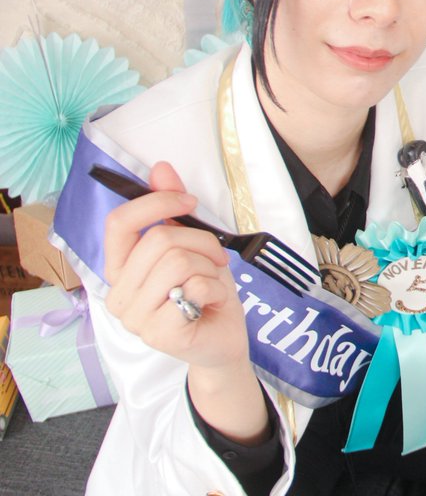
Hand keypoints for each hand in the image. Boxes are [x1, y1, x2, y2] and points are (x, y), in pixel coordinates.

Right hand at [103, 161, 250, 373]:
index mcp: (120, 269)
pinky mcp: (160, 335)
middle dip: (201, 241)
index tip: (189, 202)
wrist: (223, 340)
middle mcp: (119, 294)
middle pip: (159, 240)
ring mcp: (136, 319)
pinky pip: (194, 289)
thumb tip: (160, 168)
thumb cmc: (204, 292)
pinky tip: (212, 303)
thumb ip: (171, 209)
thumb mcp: (192, 245)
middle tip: (215, 258)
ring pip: (177, 262)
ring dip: (209, 267)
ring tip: (212, 282)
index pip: (119, 223)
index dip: (156, 202)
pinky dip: (215, 288)